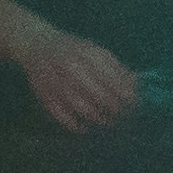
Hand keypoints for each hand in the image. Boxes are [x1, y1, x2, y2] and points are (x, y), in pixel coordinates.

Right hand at [18, 30, 141, 134]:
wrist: (36, 45)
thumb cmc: (73, 50)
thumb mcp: (96, 51)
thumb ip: (116, 67)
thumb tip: (136, 86)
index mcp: (88, 56)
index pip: (114, 81)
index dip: (127, 96)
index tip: (134, 104)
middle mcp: (72, 69)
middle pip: (101, 97)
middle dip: (115, 110)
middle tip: (122, 116)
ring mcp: (57, 82)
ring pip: (83, 108)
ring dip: (98, 119)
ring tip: (107, 122)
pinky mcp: (44, 94)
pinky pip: (62, 115)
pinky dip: (74, 125)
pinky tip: (84, 127)